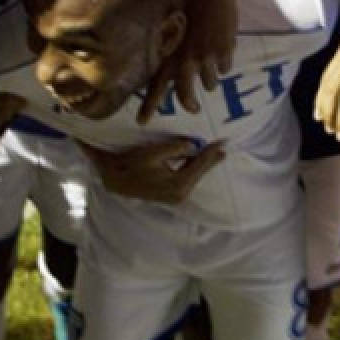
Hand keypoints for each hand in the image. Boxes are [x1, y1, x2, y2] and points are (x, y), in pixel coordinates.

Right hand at [77, 138, 224, 203]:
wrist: (114, 179)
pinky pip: (187, 179)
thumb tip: (193, 146)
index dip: (212, 152)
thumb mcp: (153, 152)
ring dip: (203, 164)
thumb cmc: (131, 164)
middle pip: (200, 172)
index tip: (223, 142)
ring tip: (215, 152)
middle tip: (225, 147)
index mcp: (177, 184)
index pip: (200, 164)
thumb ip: (175, 148)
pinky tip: (198, 160)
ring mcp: (175, 197)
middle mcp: (180, 194)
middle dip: (211, 159)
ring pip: (195, 176)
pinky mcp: (171, 195)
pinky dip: (194, 169)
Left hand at [138, 0, 234, 121]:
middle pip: (186, 94)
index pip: (157, 84)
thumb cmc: (190, 5)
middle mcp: (184, 57)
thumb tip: (177, 75)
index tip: (141, 122)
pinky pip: (225, 68)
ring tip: (210, 56)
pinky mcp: (223, 51)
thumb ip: (175, 53)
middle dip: (189, 103)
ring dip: (211, 76)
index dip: (149, 105)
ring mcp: (205, 56)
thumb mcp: (175, 30)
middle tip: (192, 109)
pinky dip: (224, 60)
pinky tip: (222, 43)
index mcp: (170, 51)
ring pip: (210, 83)